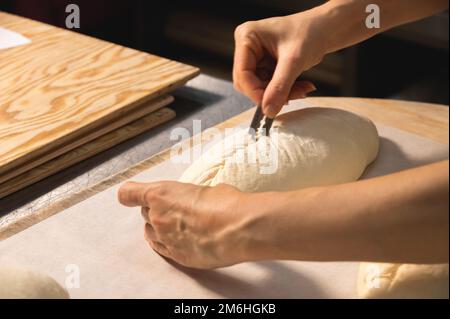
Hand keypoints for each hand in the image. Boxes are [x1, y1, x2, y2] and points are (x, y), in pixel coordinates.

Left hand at [117, 181, 250, 268]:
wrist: (238, 229)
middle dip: (155, 209)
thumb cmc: (226, 203)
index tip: (131, 195)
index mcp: (161, 194)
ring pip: (150, 232)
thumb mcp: (205, 188)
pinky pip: (161, 248)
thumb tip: (198, 199)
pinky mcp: (176, 255)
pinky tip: (175, 240)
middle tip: (175, 208)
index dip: (129, 194)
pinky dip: (165, 243)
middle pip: (144, 213)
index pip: (128, 194)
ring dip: (158, 228)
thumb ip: (191, 194)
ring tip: (178, 225)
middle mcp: (157, 217)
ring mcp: (165, 238)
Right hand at [233, 11, 325, 117]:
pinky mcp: (265, 65)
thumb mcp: (294, 60)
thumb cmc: (310, 32)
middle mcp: (247, 47)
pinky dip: (285, 91)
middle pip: (248, 83)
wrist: (326, 28)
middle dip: (270, 94)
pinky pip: (269, 86)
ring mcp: (256, 57)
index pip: (242, 74)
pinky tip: (301, 87)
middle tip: (292, 97)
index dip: (255, 92)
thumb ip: (280, 86)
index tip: (271, 106)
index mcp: (247, 37)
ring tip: (302, 90)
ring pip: (260, 87)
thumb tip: (268, 111)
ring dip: (280, 94)